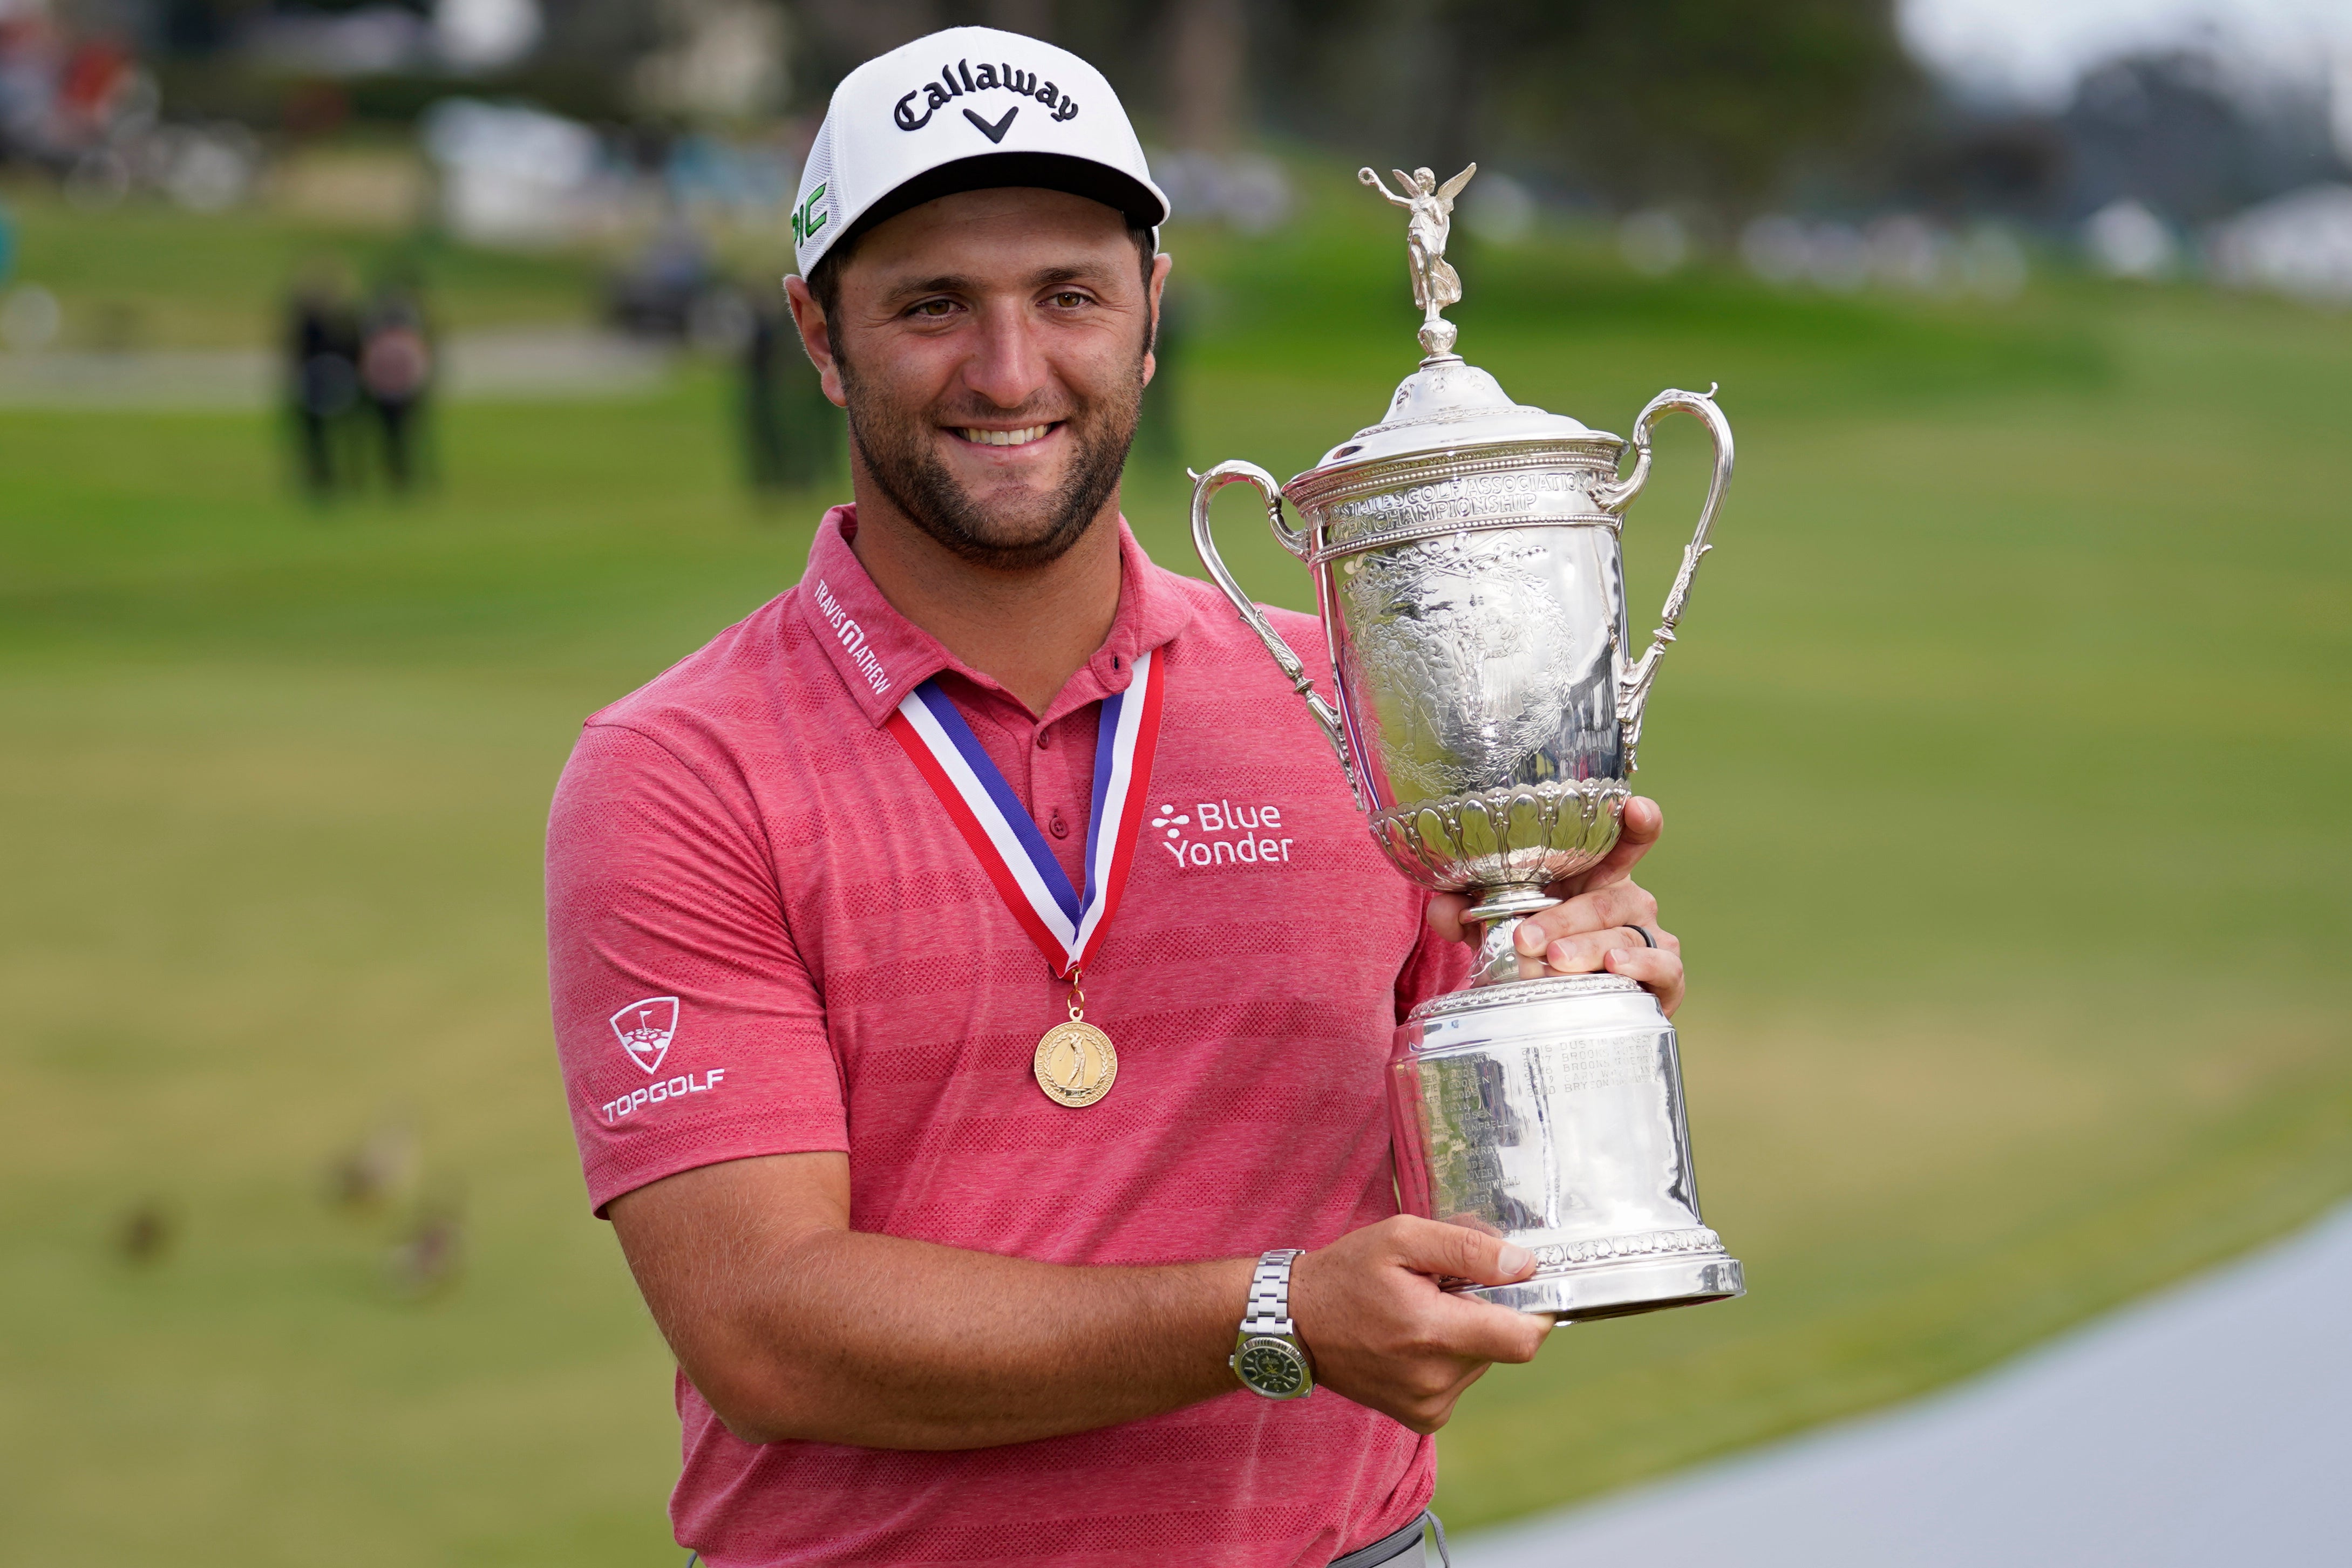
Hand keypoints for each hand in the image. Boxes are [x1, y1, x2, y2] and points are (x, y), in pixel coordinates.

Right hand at [1287, 1216, 1552, 1433]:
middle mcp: (1435, 1380)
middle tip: (1444, 1286)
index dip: (1534, 1309)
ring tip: (1421, 1310)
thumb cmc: (1346, 1274)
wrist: (1294, 1324)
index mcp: (1433, 1334)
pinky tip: (1413, 1338)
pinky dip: (1449, 1356)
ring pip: (1482, 1362)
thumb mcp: (1402, 1238)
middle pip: (1503, 1344)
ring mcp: (1429, 1405)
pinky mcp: (1423, 1417)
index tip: (1518, 1286)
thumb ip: (1468, 1249)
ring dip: (1466, 1333)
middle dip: (1487, 1310)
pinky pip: (1460, 1380)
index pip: (1523, 1338)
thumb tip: (1523, 1266)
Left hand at [1425, 796, 1685, 1016]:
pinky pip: (1663, 967)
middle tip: (1525, 938)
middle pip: (1604, 900)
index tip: (1634, 807)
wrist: (1562, 1008)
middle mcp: (1628, 900)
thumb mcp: (1498, 928)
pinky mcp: (1666, 978)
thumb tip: (1443, 907)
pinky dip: (1641, 966)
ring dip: (1587, 947)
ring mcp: (1650, 936)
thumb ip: (1468, 911)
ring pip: (1624, 935)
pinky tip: (1615, 968)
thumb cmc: (1536, 954)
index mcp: (1595, 876)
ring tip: (1556, 959)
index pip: (1624, 840)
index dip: (1636, 821)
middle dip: (1563, 918)